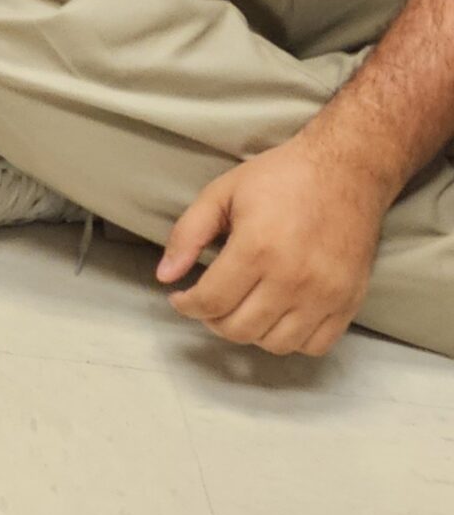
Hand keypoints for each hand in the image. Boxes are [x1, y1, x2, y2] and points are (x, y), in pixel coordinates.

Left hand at [158, 136, 388, 356]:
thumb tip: (164, 276)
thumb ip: (187, 235)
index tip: (181, 297)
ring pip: (275, 344)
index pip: (211, 302)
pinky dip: (291, 339)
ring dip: (250, 332)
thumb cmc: (280, 177)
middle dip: (213, 320)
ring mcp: (326, 294)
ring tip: (242, 307)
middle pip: (239, 329)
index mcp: (257, 248)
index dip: (186, 306)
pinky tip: (278, 315)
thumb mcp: (221, 193)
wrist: (347, 170)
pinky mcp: (349, 301)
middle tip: (210, 301)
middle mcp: (293, 278)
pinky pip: (315, 345)